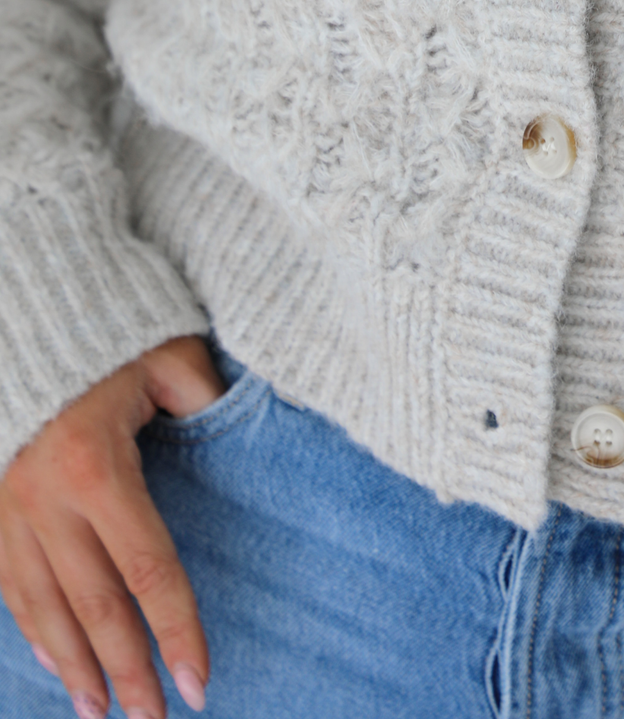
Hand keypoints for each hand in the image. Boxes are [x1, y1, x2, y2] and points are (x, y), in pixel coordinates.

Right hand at [0, 335, 224, 718]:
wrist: (23, 306)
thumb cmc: (108, 328)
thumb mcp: (167, 354)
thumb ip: (204, 398)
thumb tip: (238, 431)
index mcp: (96, 468)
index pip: (147, 570)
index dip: (176, 631)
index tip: (199, 681)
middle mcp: (45, 500)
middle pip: (95, 606)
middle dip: (128, 671)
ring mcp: (7, 508)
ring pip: (43, 609)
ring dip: (75, 668)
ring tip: (101, 714)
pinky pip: (8, 585)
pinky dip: (32, 631)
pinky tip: (53, 663)